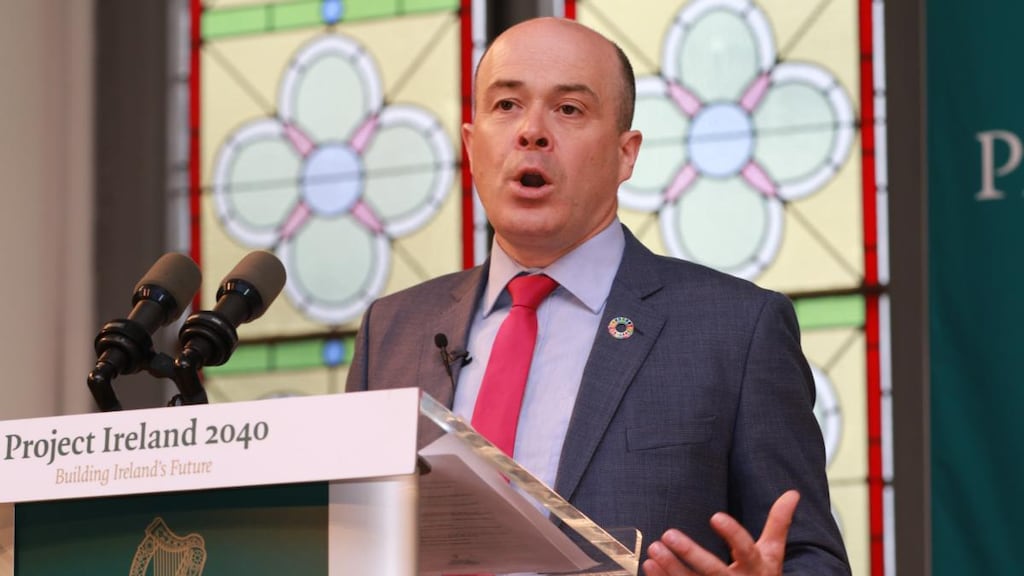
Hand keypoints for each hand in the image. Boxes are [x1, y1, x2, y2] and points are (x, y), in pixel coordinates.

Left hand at [641, 490, 799, 575]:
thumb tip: (793, 493)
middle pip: (714, 571)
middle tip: (668, 533)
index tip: (715, 516)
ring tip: (653, 549)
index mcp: (756, 569)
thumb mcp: (772, 554)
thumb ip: (778, 524)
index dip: (733, 534)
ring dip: (671, 568)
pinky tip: (649, 566)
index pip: (746, 550)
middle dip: (691, 554)